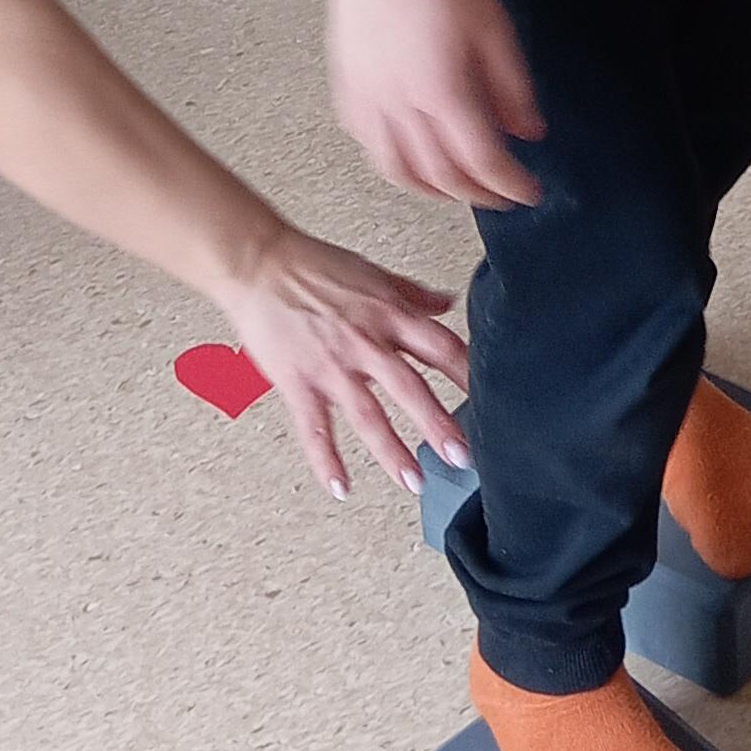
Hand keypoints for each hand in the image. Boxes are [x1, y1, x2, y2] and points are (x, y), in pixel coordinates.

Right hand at [220, 218, 474, 498]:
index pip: (439, 346)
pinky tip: (341, 487)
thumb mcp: (373, 273)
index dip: (467, 373)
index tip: (493, 399)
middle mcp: (365, 342)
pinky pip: (315, 428)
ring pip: (368, 414)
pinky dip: (326, 460)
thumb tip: (448, 303)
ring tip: (415, 481)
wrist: (258, 263)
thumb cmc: (313, 265)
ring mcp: (331, 365)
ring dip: (393, 451)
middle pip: (410, 386)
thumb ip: (413, 295)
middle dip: (439, 423)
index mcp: (387, 314)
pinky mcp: (297, 382)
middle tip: (463, 456)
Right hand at [325, 0, 543, 213]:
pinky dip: (395, 164)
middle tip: (501, 195)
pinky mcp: (348, 92)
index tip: (530, 192)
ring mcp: (368, 103)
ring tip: (458, 190)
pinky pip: (369, 146)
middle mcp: (400, 107)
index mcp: (442, 92)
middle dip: (478, 195)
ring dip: (433, 191)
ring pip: (398, 171)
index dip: (509, 184)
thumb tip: (530, 133)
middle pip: (442, 176)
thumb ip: (513, 88)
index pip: (482, 160)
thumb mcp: (494, 29)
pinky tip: (412, 157)